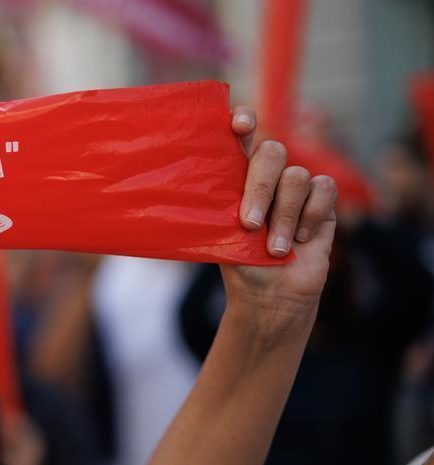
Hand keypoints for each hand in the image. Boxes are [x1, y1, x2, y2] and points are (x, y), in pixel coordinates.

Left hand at [221, 107, 337, 341]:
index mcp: (237, 175)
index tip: (239, 125)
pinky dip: (311, 216)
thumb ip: (216, 205)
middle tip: (249, 225)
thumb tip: (188, 187)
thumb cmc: (241, 263)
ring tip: (275, 249)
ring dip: (283, 217)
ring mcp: (296, 186)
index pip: (241, 135)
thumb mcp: (220, 234)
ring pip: (297, 176)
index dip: (243, 121)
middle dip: (260, 188)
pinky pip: (324, 189)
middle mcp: (267, 175)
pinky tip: (300, 239)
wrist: (270, 294)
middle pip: (270, 152)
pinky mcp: (322, 200)